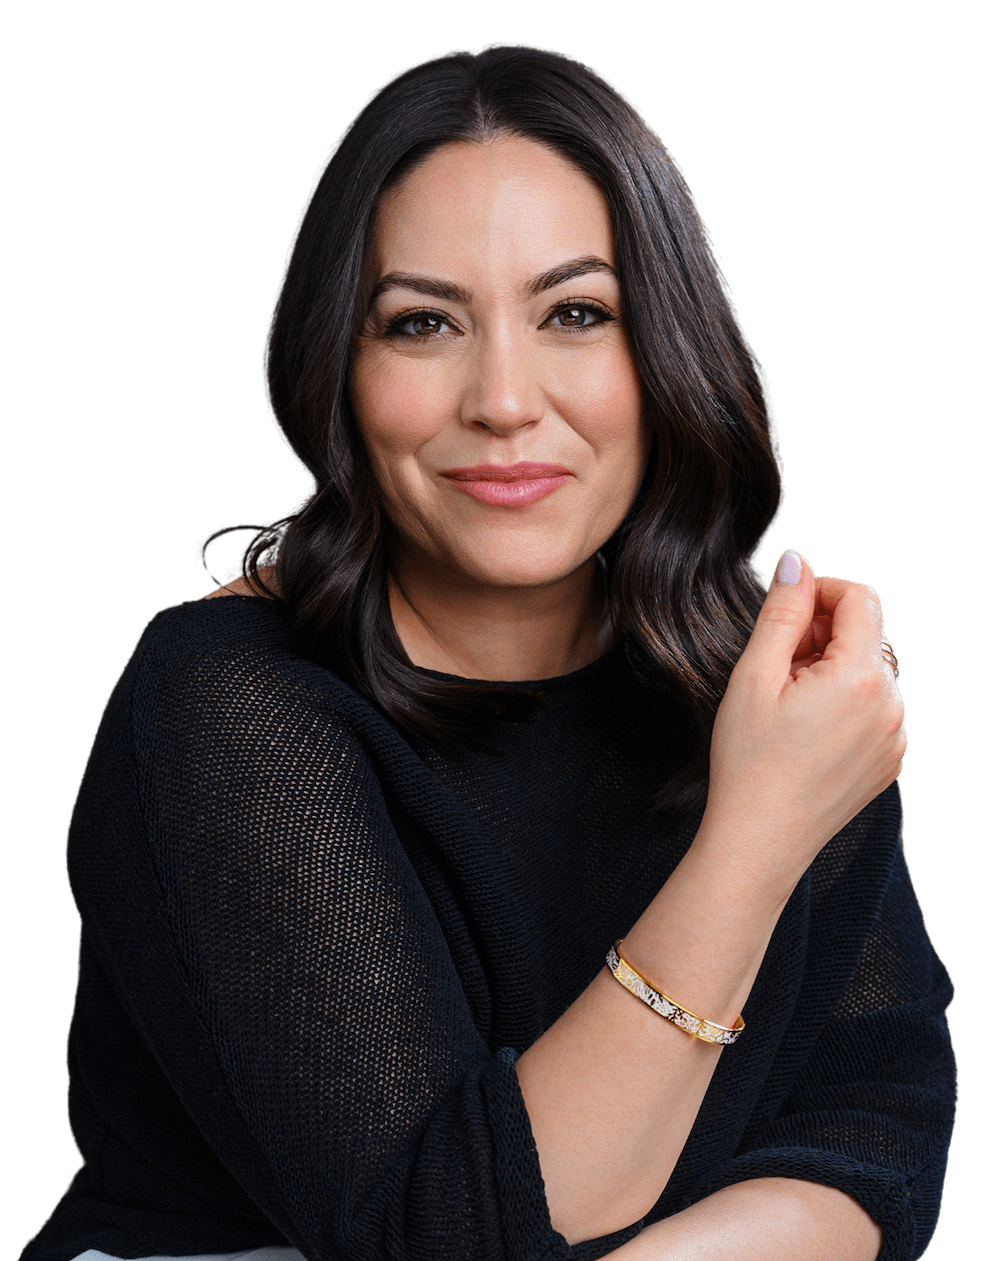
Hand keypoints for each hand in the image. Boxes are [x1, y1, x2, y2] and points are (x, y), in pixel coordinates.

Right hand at [701, 550, 905, 894]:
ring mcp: (895, 738)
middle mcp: (891, 705)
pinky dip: (844, 704)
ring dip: (832, 670)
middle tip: (775, 663)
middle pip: (867, 636)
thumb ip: (782, 612)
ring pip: (870, 673)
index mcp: (860, 678)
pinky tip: (806, 729)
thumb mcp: (754, 676)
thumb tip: (798, 563)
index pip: (861, 599)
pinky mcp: (889, 762)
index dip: (821, 591)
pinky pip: (874, 710)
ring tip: (787, 702)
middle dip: (823, 635)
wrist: (759, 841)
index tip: (787, 610)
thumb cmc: (748, 763)